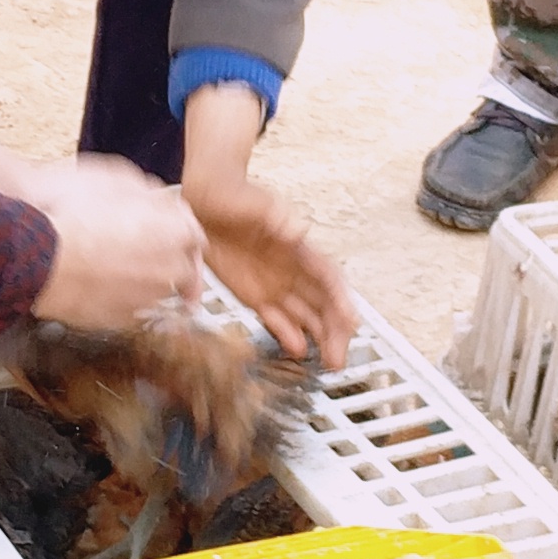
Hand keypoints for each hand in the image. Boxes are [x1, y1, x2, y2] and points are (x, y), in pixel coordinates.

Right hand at [21, 155, 210, 331]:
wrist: (35, 252)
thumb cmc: (70, 211)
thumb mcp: (117, 180)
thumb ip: (149, 194)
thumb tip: (159, 200)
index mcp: (175, 232)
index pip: (195, 237)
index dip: (183, 233)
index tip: (180, 237)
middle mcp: (169, 269)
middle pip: (185, 270)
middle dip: (171, 262)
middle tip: (154, 256)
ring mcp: (146, 299)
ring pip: (157, 291)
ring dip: (146, 279)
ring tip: (120, 267)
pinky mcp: (121, 319)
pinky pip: (130, 307)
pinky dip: (121, 296)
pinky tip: (102, 282)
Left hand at [179, 86, 353, 367]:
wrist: (205, 199)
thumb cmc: (234, 195)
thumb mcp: (256, 202)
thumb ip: (277, 217)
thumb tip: (299, 230)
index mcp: (299, 247)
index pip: (329, 278)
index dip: (342, 300)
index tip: (352, 322)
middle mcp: (292, 269)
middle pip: (323, 304)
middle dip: (335, 331)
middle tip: (339, 359)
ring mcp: (274, 283)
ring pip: (304, 316)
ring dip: (318, 338)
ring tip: (329, 363)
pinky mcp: (253, 293)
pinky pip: (275, 318)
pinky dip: (287, 334)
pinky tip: (297, 351)